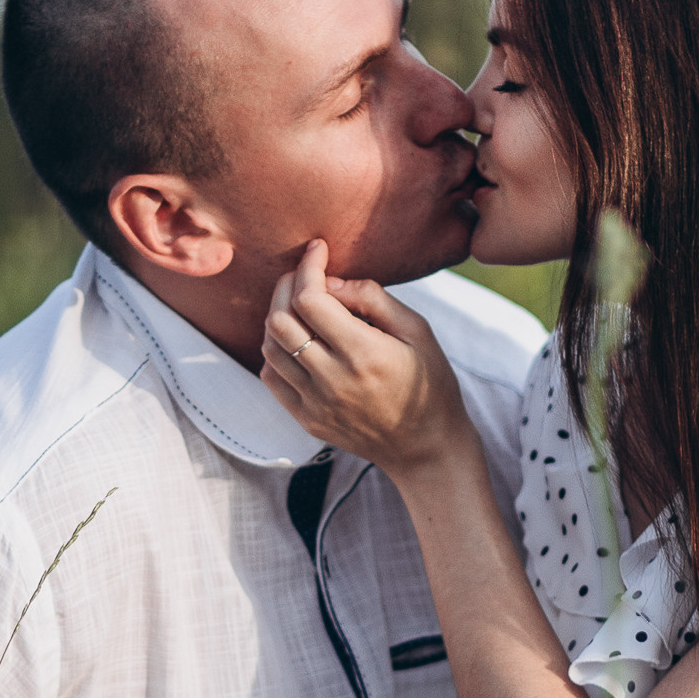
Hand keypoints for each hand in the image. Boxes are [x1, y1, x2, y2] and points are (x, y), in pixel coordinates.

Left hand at [260, 240, 470, 476]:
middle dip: (287, 285)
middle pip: (280, 319)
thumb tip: (332, 281)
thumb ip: (373, 299)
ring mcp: (315, 403)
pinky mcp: (307, 419)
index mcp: (364, 354)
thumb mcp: (417, 331)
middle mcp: (333, 380)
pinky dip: (276, 350)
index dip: (308, 266)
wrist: (426, 447)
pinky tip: (297, 340)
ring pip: (270, 346)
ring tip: (300, 305)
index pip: (311, 299)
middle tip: (305, 274)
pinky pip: (271, 377)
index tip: (318, 250)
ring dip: (278, 316)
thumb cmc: (428, 383)